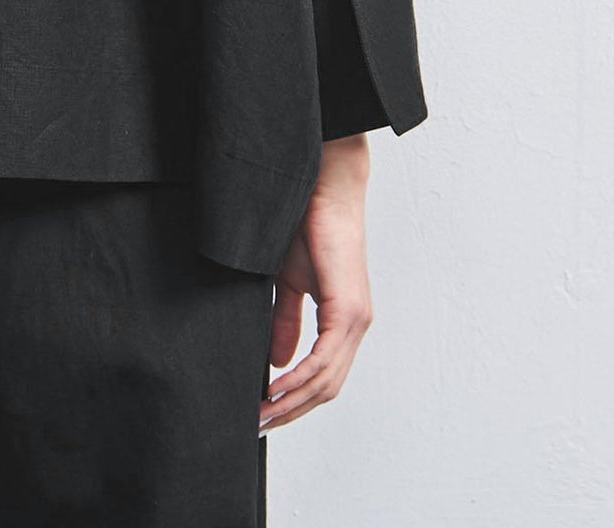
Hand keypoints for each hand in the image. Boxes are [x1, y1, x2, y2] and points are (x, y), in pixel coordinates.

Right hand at [259, 133, 372, 431]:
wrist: (321, 189)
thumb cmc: (307, 227)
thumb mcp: (290, 283)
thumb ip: (286, 321)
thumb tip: (277, 361)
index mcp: (344, 322)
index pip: (324, 377)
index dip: (296, 401)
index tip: (265, 413)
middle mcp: (355, 327)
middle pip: (327, 388)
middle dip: (291, 411)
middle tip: (258, 424)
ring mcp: (355, 320)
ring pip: (327, 380)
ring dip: (292, 402)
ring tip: (262, 414)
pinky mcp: (347, 309)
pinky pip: (324, 358)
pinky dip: (299, 377)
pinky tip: (276, 388)